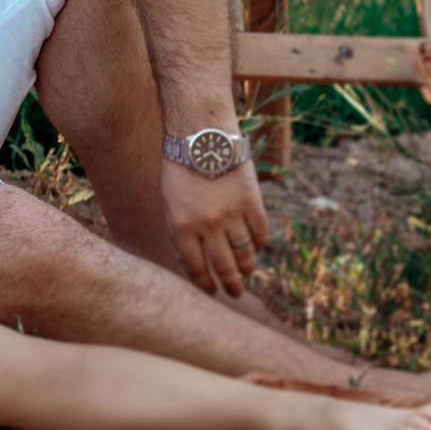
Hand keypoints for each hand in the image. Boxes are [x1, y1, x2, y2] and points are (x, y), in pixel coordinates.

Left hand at [162, 158, 270, 295]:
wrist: (203, 135)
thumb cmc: (181, 169)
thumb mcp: (169, 202)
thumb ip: (176, 232)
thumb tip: (184, 261)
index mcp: (182, 227)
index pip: (196, 268)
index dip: (206, 285)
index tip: (212, 292)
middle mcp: (207, 225)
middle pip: (224, 267)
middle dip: (231, 286)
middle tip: (236, 294)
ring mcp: (232, 214)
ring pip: (246, 254)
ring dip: (247, 268)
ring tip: (247, 274)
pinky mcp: (253, 202)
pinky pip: (261, 233)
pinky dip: (260, 243)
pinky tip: (256, 247)